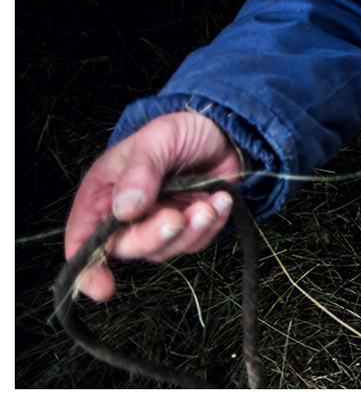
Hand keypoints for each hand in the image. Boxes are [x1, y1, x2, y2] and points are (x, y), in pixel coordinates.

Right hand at [63, 111, 245, 301]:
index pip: (82, 239)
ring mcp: (158, 223)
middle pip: (128, 247)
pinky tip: (221, 200)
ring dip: (190, 232)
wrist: (224, 128)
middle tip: (177, 217)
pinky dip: (212, 225)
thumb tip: (126, 209)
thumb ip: (140, 172)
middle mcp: (126, 215)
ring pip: (166, 250)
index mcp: (103, 194)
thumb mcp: (157, 138)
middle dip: (154, 237)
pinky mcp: (189, 226)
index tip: (103, 287)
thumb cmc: (180, 130)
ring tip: (208, 204)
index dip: (87, 268)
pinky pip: (196, 242)